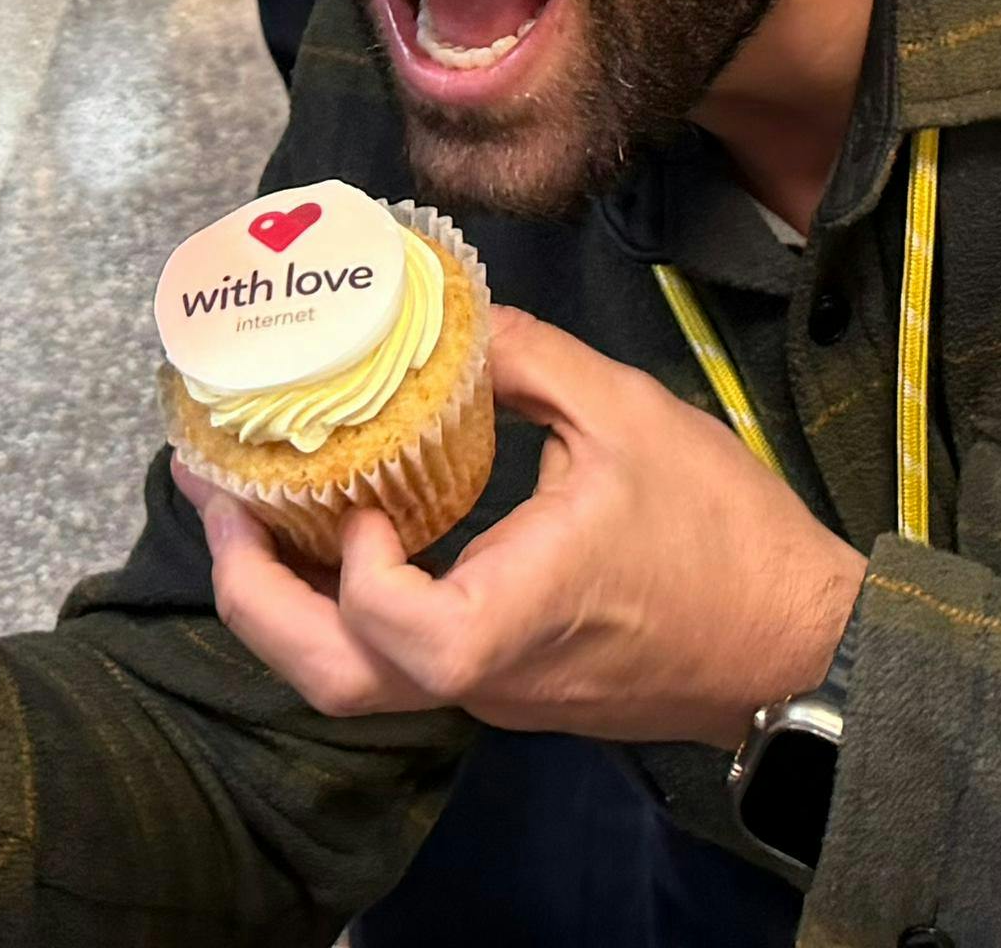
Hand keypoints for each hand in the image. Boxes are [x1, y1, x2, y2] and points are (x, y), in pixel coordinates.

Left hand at [191, 306, 862, 756]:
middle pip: (338, 683)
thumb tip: (448, 311)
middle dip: (252, 596)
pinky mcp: (503, 682)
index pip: (399, 639)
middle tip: (208, 496)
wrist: (792, 642)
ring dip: (283, 600)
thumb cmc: (720, 532)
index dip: (352, 577)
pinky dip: (341, 601)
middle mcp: (489, 673)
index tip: (350, 495)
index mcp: (521, 612)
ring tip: (242, 506)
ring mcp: (491, 689)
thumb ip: (527, 359)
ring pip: (356, 680)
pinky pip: (397, 659)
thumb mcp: (629, 413)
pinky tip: (328, 524)